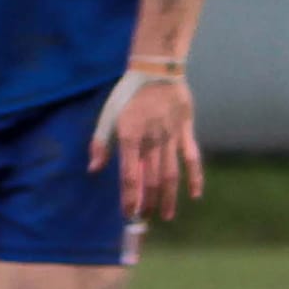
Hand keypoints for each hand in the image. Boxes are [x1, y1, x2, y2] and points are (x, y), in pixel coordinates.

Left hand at [89, 73, 202, 220]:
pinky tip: (194, 194)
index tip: (128, 214)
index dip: (129, 197)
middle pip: (150, 179)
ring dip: (168, 197)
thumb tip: (93, 170)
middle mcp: (151, 140)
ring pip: (170, 174)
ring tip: (165, 216)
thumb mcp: (108, 116)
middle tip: (143, 219)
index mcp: (130, 137)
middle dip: (147, 202)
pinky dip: (195, 177)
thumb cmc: (128, 94)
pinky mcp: (185, 131)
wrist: (157, 70)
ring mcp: (170, 137)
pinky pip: (191, 158)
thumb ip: (101, 144)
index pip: (129, 175)